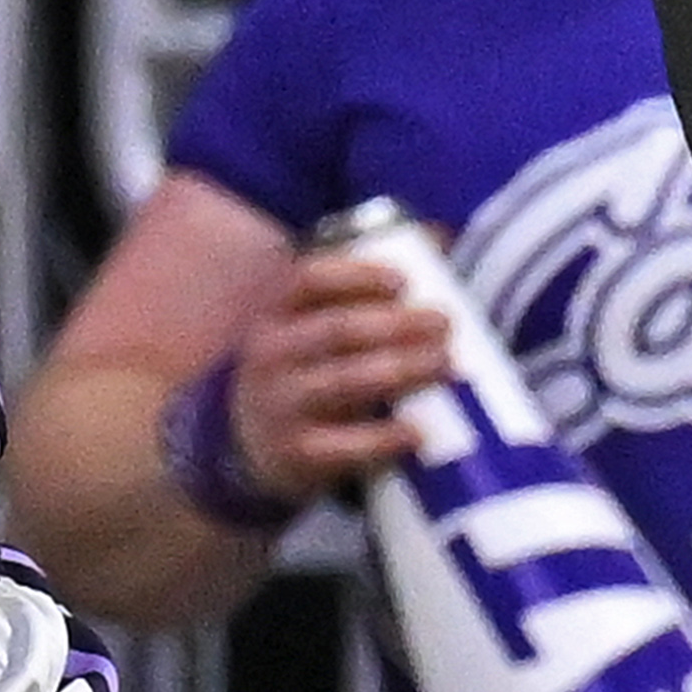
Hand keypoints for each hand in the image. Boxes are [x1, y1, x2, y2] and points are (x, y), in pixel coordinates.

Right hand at [226, 245, 456, 493]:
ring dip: (400, 370)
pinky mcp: (298, 455)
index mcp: (276, 313)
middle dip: (395, 324)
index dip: (355, 276)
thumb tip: (441, 236)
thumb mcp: (309, 326)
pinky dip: (383, 438)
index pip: (308, 280)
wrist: (246, 444)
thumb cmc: (304, 369)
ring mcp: (282, 405)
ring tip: (445, 364)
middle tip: (444, 322)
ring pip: (345, 382)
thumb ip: (363, 288)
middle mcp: (273, 354)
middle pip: (336, 330)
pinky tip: (417, 432)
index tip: (403, 280)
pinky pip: (344, 446)